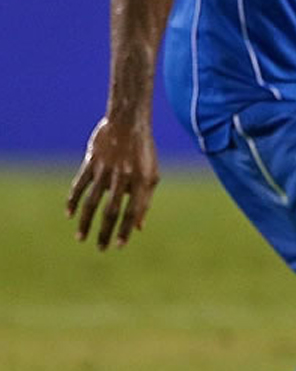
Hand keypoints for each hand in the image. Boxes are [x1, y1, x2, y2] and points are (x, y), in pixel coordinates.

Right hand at [67, 114, 157, 249]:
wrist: (128, 122)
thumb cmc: (143, 151)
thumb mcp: (151, 174)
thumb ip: (145, 200)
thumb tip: (139, 227)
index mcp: (142, 180)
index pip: (133, 211)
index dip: (126, 230)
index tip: (120, 245)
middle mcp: (124, 177)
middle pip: (112, 211)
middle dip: (105, 232)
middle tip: (100, 249)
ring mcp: (106, 169)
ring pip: (93, 201)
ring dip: (86, 222)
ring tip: (81, 238)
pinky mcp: (92, 162)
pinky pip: (79, 185)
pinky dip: (73, 200)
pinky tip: (69, 214)